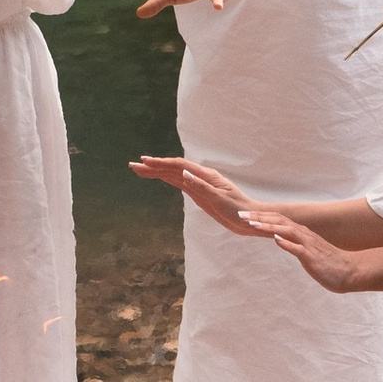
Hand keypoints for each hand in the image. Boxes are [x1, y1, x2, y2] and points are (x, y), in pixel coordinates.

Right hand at [129, 153, 257, 235]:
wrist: (249, 219)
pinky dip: (167, 179)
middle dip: (153, 166)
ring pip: (174, 175)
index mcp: (205, 176)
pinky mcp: (199, 193)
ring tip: (140, 170)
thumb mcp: (220, 200)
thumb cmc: (237, 210)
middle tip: (133, 165)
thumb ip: (201, 187)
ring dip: (157, 171)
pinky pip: (179, 183)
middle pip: (173, 169)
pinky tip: (160, 177)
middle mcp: (200, 177)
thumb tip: (184, 174)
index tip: (144, 162)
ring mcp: (199, 185)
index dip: (160, 163)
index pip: (178, 166)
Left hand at [241, 208, 369, 291]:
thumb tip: (278, 238)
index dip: (261, 216)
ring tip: (253, 223)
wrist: (350, 271)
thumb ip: (293, 244)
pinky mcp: (312, 257)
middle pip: (279, 221)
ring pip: (287, 231)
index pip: (278, 220)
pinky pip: (298, 249)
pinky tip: (276, 239)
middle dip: (259, 217)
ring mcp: (308, 245)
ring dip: (269, 226)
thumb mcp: (307, 251)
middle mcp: (304, 235)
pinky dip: (287, 243)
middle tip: (241, 215)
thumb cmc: (329, 264)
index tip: (245, 216)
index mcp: (301, 234)